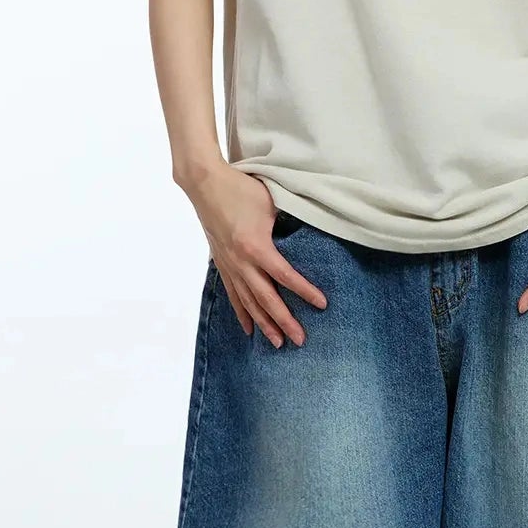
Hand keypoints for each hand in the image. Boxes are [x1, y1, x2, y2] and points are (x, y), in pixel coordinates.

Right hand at [187, 165, 327, 348]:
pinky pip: (233, 295)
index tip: (322, 305)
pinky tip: (250, 330)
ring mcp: (229, 265)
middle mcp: (241, 262)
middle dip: (284, 321)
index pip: (285, 276)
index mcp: (256, 247)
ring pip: (248, 303)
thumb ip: (288, 222)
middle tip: (300, 340)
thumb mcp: (271, 203)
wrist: (205, 183)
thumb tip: (306, 235)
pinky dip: (242, 313)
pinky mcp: (222, 264)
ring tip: (278, 343)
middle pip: (266, 299)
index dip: (305, 291)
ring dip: (264, 324)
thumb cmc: (241, 189)